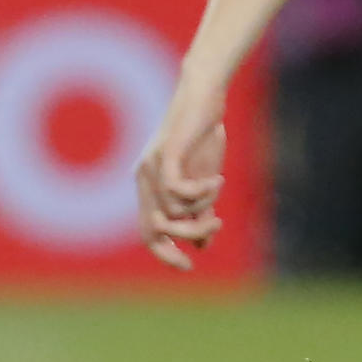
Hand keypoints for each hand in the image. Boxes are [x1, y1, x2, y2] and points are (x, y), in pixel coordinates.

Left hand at [135, 77, 228, 269]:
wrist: (203, 96)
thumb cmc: (202, 136)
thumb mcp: (203, 181)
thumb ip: (200, 211)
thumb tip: (203, 245)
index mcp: (147, 186)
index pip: (146, 232)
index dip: (164, 254)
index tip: (188, 265)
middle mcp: (143, 177)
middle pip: (153, 229)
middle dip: (182, 239)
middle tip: (215, 226)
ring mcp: (151, 165)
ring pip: (172, 212)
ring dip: (202, 207)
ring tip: (218, 187)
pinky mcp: (165, 154)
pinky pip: (177, 191)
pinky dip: (199, 193)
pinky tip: (215, 180)